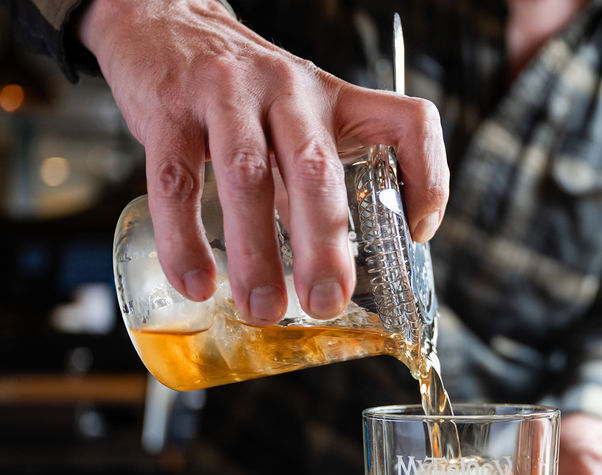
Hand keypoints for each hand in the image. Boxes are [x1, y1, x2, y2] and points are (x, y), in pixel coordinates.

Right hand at [78, 0, 448, 324]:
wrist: (161, 18)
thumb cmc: (239, 91)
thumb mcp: (298, 119)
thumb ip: (317, 179)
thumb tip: (332, 266)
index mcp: (332, 100)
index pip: (408, 121)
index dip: (429, 177)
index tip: (416, 232)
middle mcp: (289, 92)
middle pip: (318, 168)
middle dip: (325, 245)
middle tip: (325, 302)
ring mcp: (228, 96)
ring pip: (249, 176)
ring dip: (256, 252)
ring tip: (261, 308)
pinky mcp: (169, 110)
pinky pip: (178, 181)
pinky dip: (186, 239)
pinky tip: (197, 282)